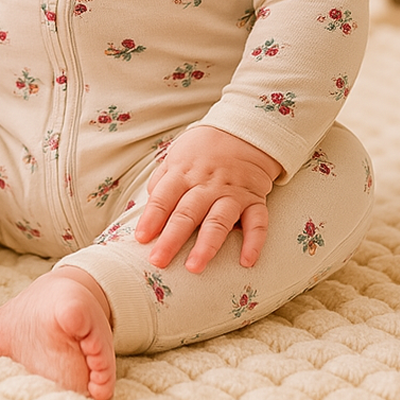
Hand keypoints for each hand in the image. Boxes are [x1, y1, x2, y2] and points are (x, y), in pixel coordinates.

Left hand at [134, 126, 282, 273]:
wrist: (243, 132)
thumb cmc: (203, 149)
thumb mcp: (176, 156)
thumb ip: (162, 181)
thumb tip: (149, 208)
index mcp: (183, 173)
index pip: (164, 197)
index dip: (152, 218)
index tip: (141, 239)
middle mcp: (207, 184)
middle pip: (187, 213)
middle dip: (172, 238)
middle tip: (158, 261)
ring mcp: (232, 193)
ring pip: (219, 221)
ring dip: (207, 245)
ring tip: (194, 267)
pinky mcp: (254, 200)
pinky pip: (257, 222)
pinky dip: (254, 242)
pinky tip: (247, 262)